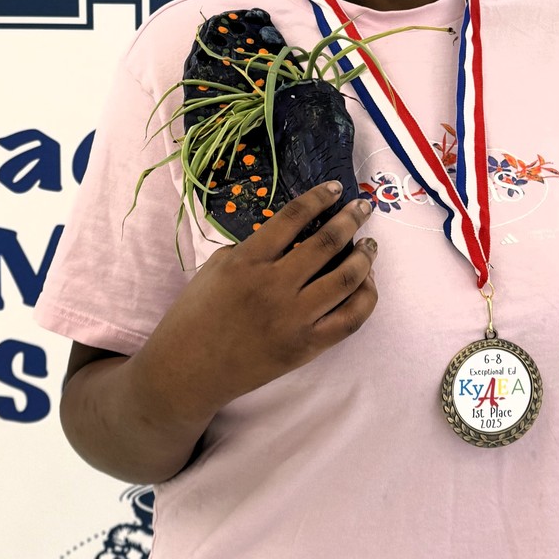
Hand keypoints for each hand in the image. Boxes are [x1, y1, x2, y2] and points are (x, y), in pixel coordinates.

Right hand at [136, 182, 376, 423]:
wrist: (188, 370)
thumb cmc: (196, 314)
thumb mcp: (216, 267)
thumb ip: (252, 248)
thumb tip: (291, 235)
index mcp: (247, 261)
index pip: (293, 218)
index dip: (319, 198)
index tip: (336, 188)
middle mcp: (274, 286)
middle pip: (327, 243)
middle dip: (351, 219)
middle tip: (363, 207)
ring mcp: (293, 318)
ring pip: (345, 280)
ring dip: (365, 257)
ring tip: (370, 245)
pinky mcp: (306, 347)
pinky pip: (350, 320)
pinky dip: (365, 297)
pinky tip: (367, 283)